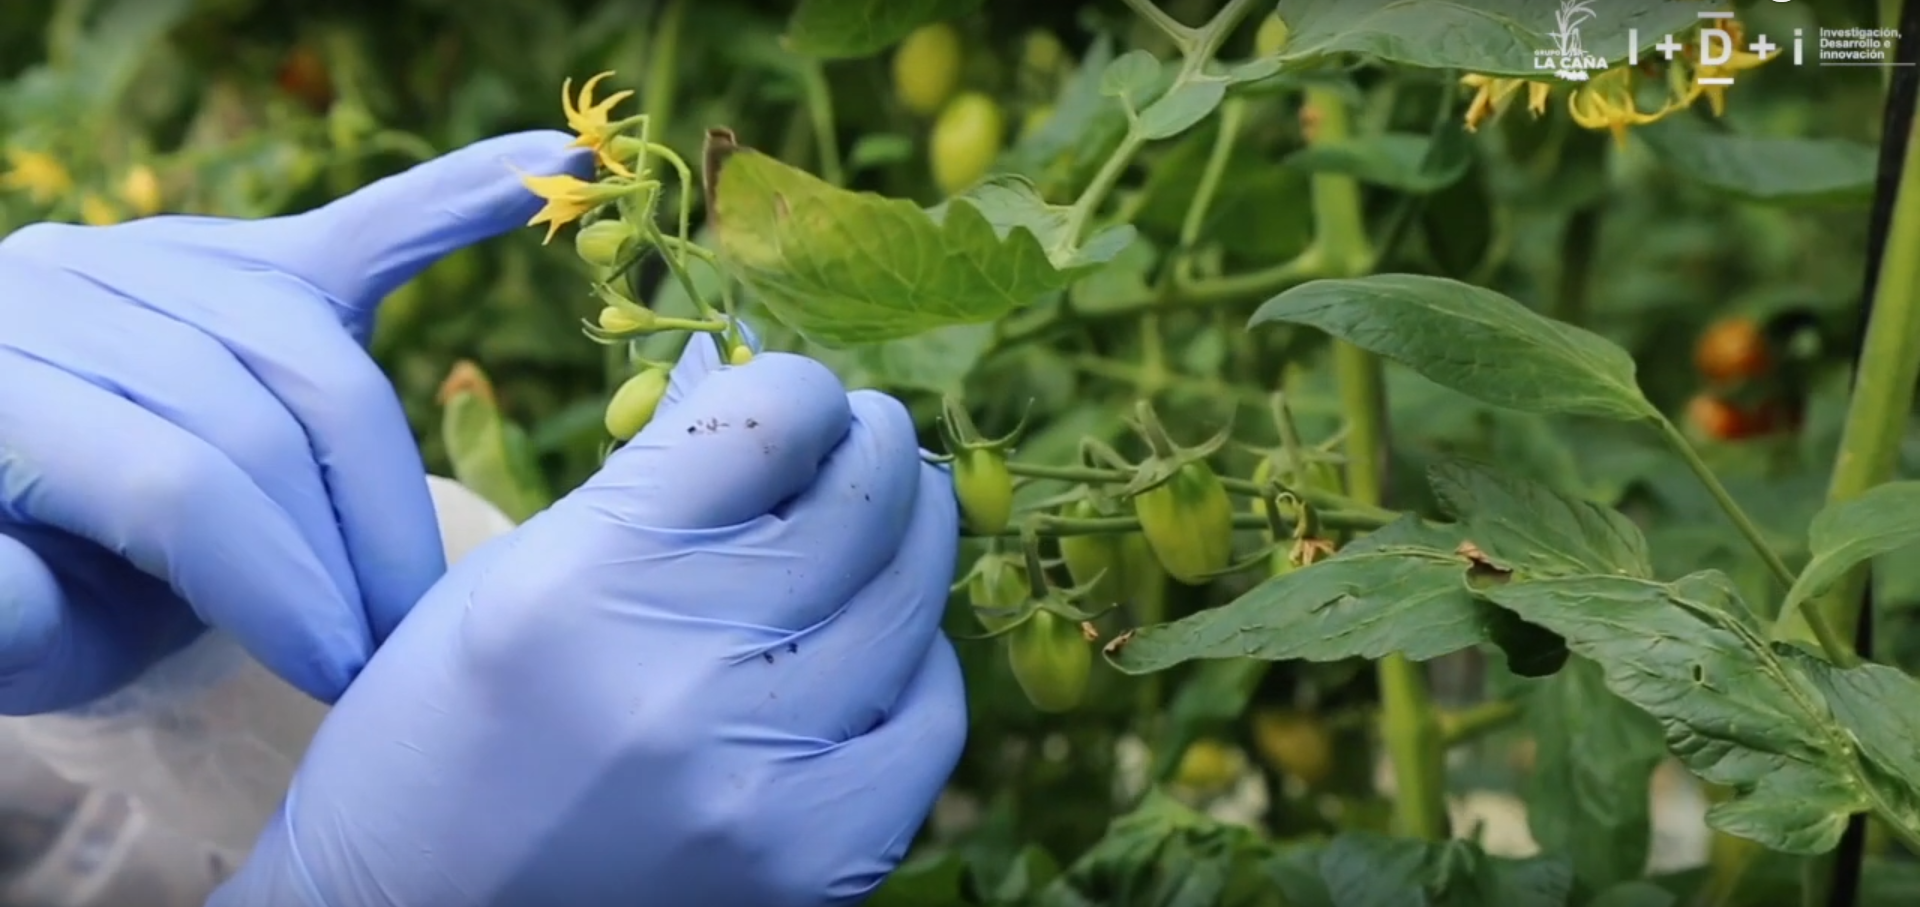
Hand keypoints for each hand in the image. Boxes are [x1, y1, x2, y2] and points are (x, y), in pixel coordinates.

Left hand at [0, 132, 589, 708]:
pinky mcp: (240, 249)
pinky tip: (551, 163)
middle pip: (261, 414)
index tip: (340, 673)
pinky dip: (457, 201)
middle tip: (396, 642)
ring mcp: (154, 252)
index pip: (179, 484)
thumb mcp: (5, 625)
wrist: (32, 504)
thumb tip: (15, 597)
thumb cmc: (31, 581)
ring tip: (417, 585)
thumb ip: (2, 610)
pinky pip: (365, 228)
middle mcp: (58, 289)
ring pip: (316, 354)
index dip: (278, 586)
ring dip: (389, 476)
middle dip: (350, 544)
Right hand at [210, 336, 967, 906]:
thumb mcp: (522, 570)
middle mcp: (679, 673)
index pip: (771, 419)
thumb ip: (653, 478)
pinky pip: (930, 718)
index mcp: (587, 579)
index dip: (803, 390)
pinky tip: (876, 651)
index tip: (803, 402)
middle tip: (867, 445)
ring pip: (911, 599)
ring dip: (912, 541)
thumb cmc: (447, 728)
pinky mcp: (815, 857)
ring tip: (887, 528)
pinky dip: (917, 668)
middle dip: (875, 449)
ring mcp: (757, 775)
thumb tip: (749, 365)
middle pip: (862, 501)